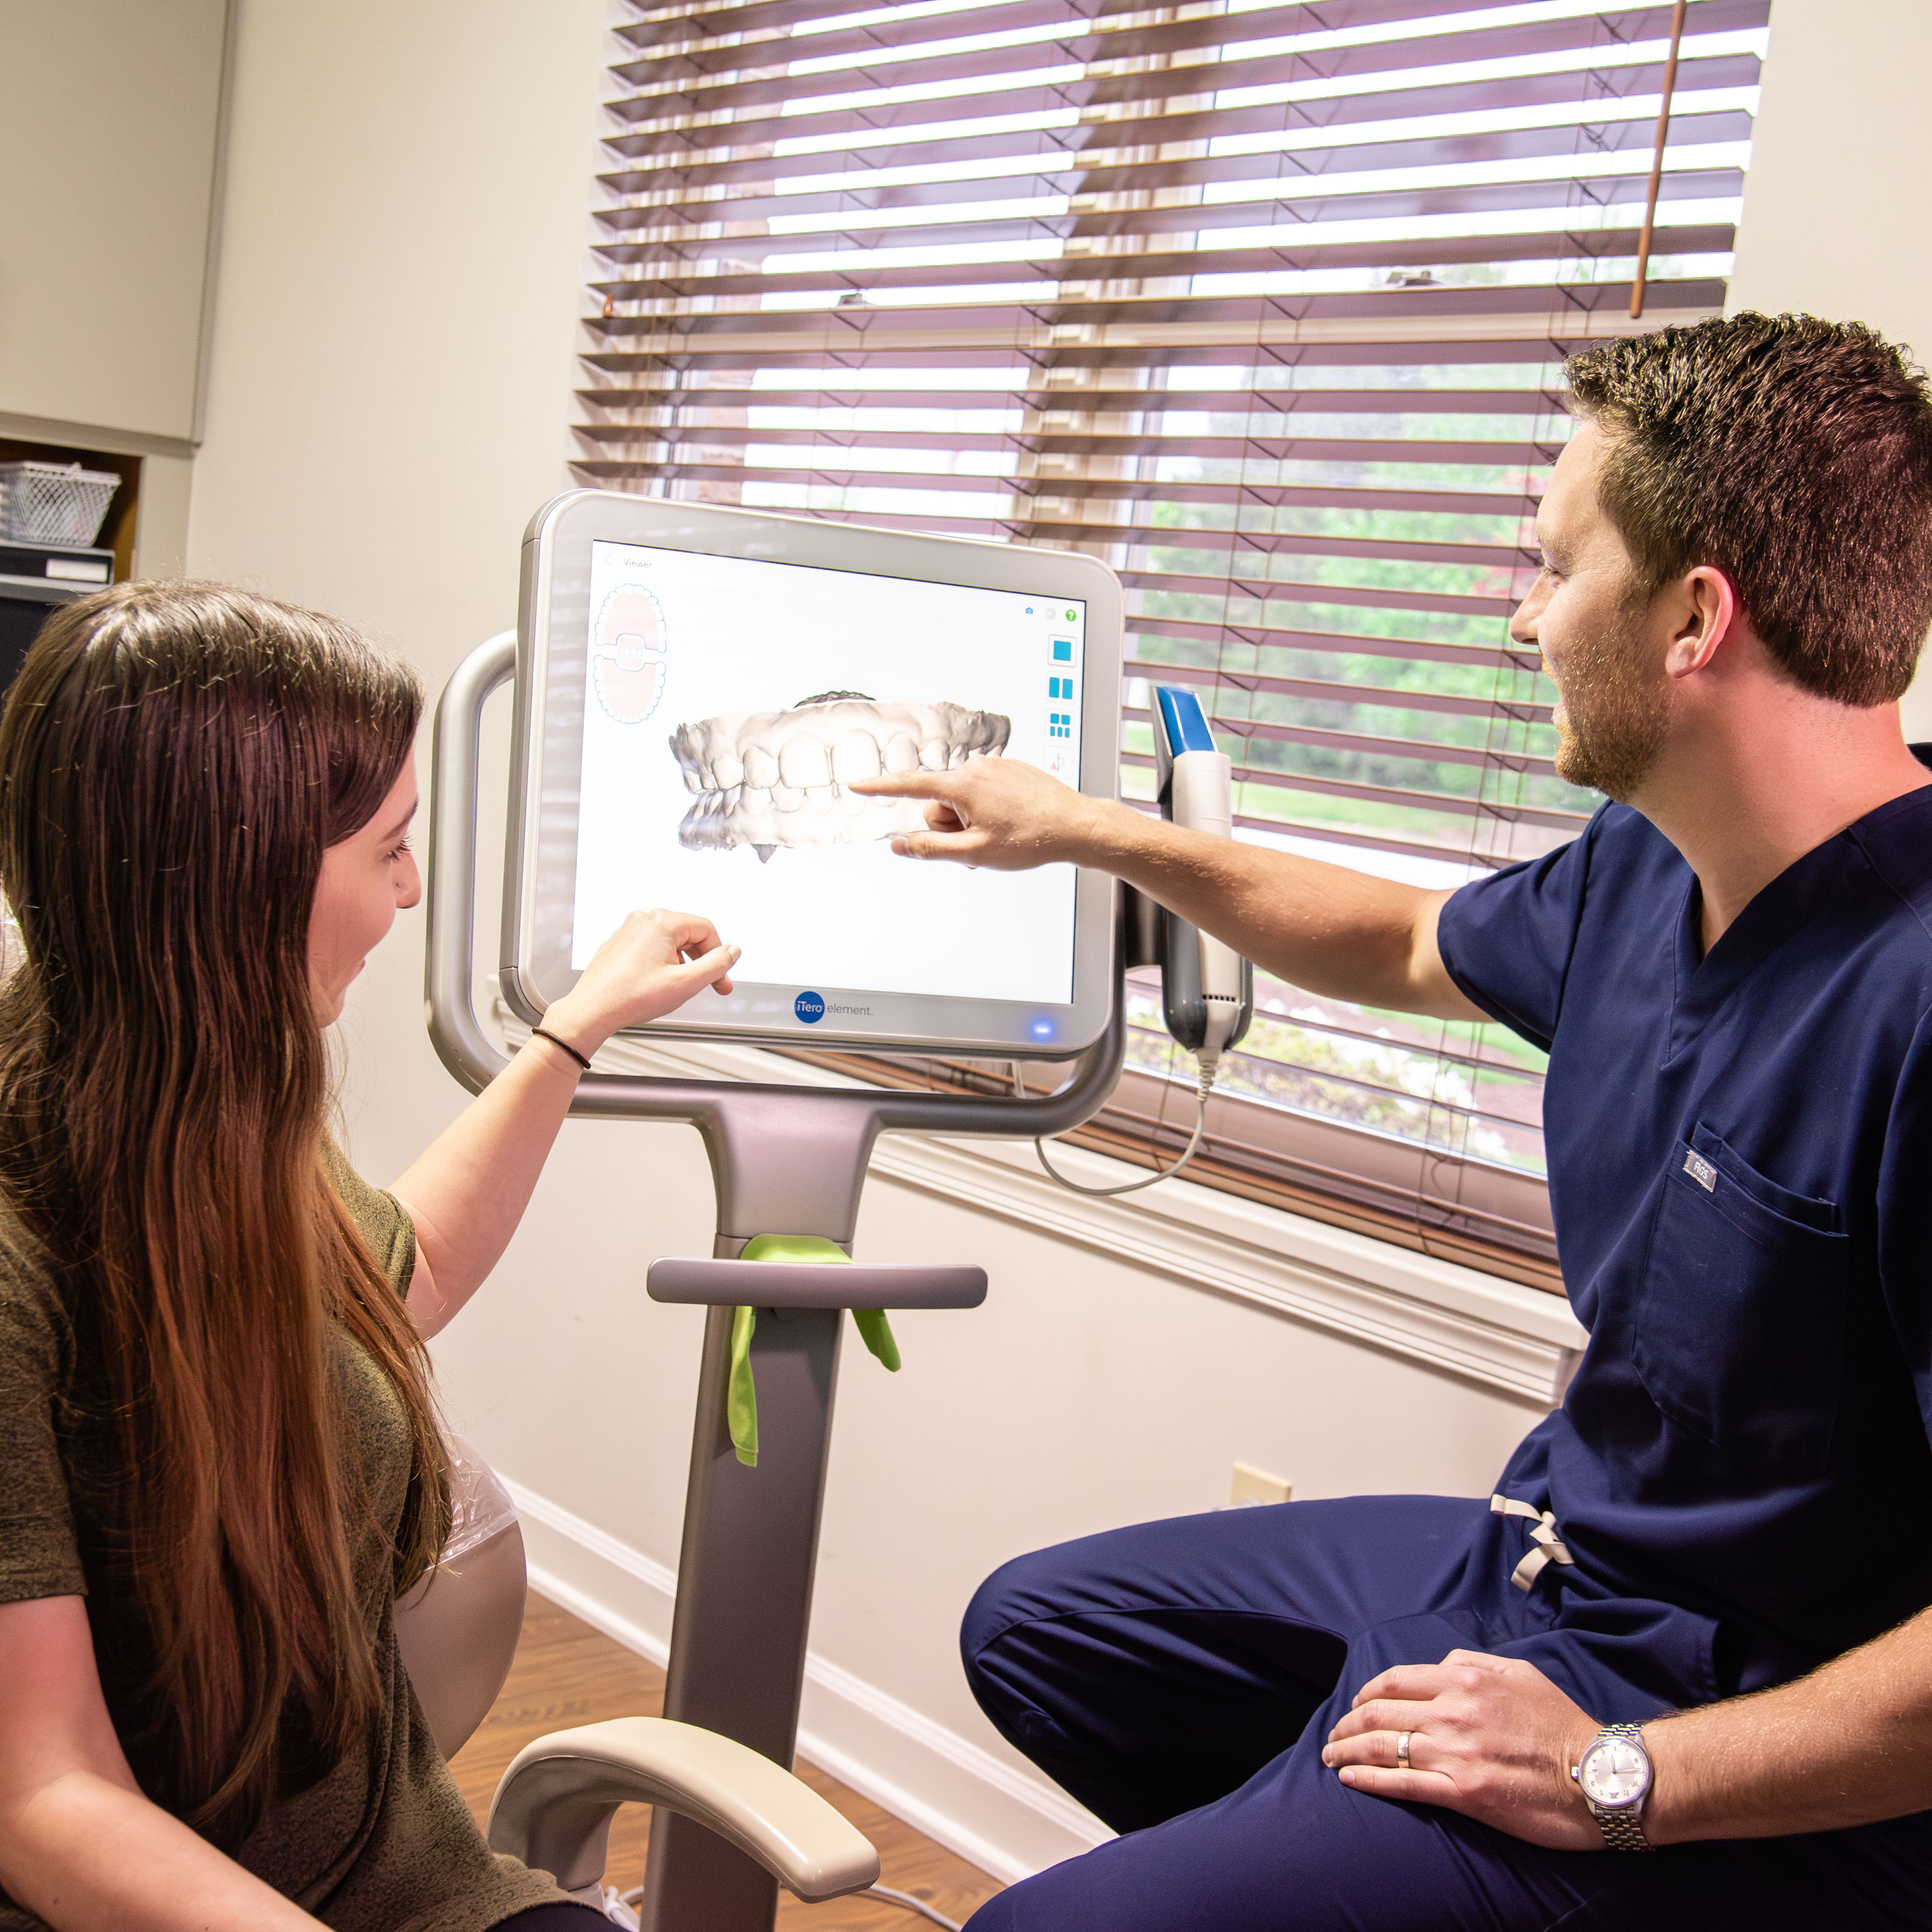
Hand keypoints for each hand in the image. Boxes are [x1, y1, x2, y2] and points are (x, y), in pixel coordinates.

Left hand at [543, 909, 737, 1055]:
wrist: (592, 1010)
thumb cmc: (631, 997)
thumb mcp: (686, 983)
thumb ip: (716, 965)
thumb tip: (732, 951)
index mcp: (662, 922)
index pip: (707, 930)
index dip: (719, 956)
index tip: (722, 978)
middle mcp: (644, 920)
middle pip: (689, 934)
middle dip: (702, 960)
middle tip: (710, 985)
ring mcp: (629, 930)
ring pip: (670, 942)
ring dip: (682, 963)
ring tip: (679, 987)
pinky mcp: (620, 944)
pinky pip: (651, 948)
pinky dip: (662, 964)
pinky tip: (658, 985)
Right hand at [847, 759, 1114, 869]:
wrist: (1076, 825)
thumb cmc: (1029, 840)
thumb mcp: (974, 852)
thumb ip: (930, 848)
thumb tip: (898, 844)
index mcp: (962, 785)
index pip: (909, 786)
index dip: (879, 788)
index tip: (856, 786)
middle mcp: (975, 768)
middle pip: (939, 803)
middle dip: (950, 826)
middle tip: (979, 843)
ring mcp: (994, 767)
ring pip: (962, 800)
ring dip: (970, 821)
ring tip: (1000, 835)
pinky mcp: (1010, 770)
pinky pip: (983, 793)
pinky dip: (988, 811)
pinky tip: (1011, 823)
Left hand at [1321, 1649, 1602, 1849]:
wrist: (1599, 1777)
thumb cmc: (1562, 1725)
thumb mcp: (1521, 1675)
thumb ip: (1475, 1664)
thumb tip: (1442, 1666)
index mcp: (1466, 1681)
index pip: (1397, 1680)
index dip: (1368, 1692)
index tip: (1355, 1704)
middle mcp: (1454, 1713)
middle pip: (1381, 1713)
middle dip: (1348, 1723)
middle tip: (1334, 1734)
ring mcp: (1457, 1754)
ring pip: (1384, 1747)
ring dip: (1349, 1750)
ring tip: (1331, 1756)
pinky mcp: (1465, 1794)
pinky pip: (1403, 1785)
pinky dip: (1369, 1780)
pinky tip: (1349, 1779)